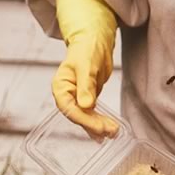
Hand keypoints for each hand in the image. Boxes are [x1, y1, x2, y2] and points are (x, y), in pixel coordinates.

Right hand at [52, 0, 118, 138]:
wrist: (94, 41)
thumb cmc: (87, 48)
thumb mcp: (87, 65)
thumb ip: (86, 85)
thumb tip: (86, 105)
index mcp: (61, 86)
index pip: (69, 108)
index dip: (84, 119)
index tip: (99, 127)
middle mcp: (67, 94)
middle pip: (78, 115)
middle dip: (94, 125)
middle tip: (110, 131)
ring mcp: (77, 97)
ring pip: (86, 116)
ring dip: (98, 126)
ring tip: (113, 133)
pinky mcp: (87, 98)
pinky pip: (92, 113)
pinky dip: (100, 121)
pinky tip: (108, 130)